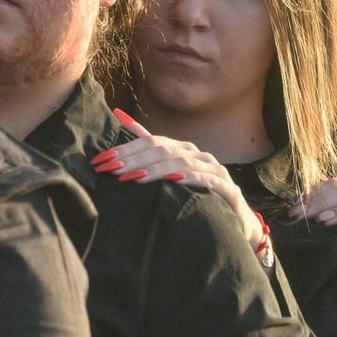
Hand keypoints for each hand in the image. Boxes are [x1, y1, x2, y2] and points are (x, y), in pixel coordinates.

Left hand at [94, 110, 265, 251]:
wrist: (236, 222)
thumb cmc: (197, 195)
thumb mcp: (169, 171)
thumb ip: (145, 145)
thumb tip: (117, 114)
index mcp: (182, 150)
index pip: (150, 141)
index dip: (124, 149)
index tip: (100, 161)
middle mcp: (198, 155)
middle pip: (162, 150)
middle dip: (133, 160)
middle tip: (109, 169)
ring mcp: (215, 170)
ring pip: (182, 163)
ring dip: (156, 170)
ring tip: (133, 178)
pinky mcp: (228, 189)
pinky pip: (208, 180)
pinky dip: (191, 178)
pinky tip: (174, 181)